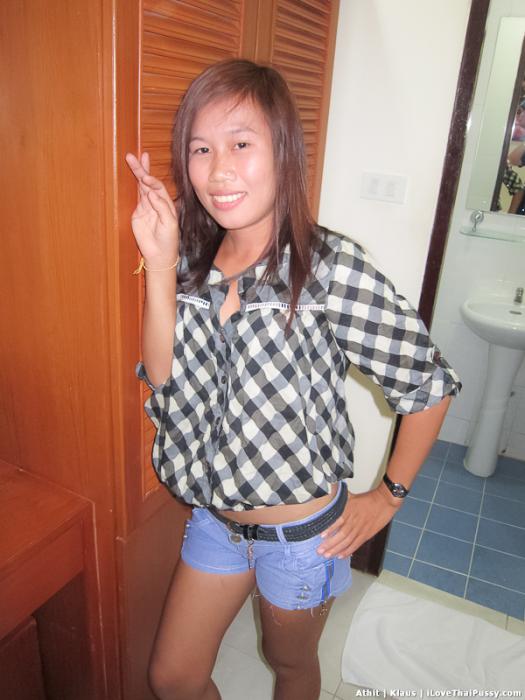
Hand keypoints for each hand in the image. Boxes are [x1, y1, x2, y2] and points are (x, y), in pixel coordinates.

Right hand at [125, 152, 178, 266]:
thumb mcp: (170, 224)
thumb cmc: (169, 240)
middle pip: (148, 182)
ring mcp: (146, 207)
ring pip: (141, 187)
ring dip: (137, 173)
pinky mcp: (137, 213)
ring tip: (132, 159)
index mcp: (166, 204)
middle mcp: (156, 202)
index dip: (151, 181)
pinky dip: (135, 186)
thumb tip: (150, 193)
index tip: (145, 178)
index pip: (158, 188)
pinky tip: (134, 176)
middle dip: (142, 169)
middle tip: (134, 156)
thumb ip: (161, 208)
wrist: (159, 254)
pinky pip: (136, 196)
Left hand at [316, 486, 402, 558]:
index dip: (329, 529)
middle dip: (330, 544)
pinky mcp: (366, 535)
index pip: (337, 522)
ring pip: (347, 542)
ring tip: (327, 555)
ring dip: (336, 550)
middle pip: (341, 535)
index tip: (320, 536)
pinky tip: (341, 556)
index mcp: (349, 511)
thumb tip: (329, 497)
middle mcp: (354, 521)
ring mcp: (360, 529)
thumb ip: (340, 500)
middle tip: (320, 551)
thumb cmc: (368, 498)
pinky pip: (356, 545)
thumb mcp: (351, 496)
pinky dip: (348, 551)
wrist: (384, 501)